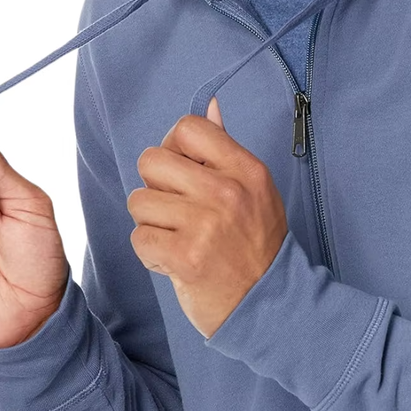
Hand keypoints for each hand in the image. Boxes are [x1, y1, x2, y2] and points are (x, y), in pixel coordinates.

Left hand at [128, 98, 288, 338]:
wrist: (271, 305)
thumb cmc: (257, 247)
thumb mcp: (254, 191)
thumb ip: (226, 149)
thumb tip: (210, 105)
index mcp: (246, 170)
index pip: (187, 129)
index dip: (173, 149)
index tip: (182, 175)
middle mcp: (227, 192)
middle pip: (151, 161)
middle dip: (155, 188)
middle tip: (177, 212)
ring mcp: (206, 225)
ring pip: (138, 201)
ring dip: (151, 224)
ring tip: (179, 238)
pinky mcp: (186, 257)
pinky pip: (139, 238)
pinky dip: (151, 254)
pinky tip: (175, 260)